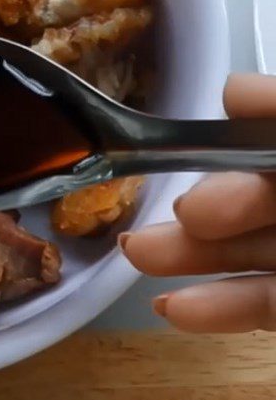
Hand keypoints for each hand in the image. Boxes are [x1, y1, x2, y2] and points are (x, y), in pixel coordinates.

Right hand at [121, 73, 275, 332]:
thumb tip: (232, 91)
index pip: (263, 140)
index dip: (227, 141)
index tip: (183, 146)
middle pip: (249, 197)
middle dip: (203, 209)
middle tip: (172, 216)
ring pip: (249, 251)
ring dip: (191, 256)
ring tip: (137, 256)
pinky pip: (265, 305)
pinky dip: (219, 309)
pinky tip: (172, 309)